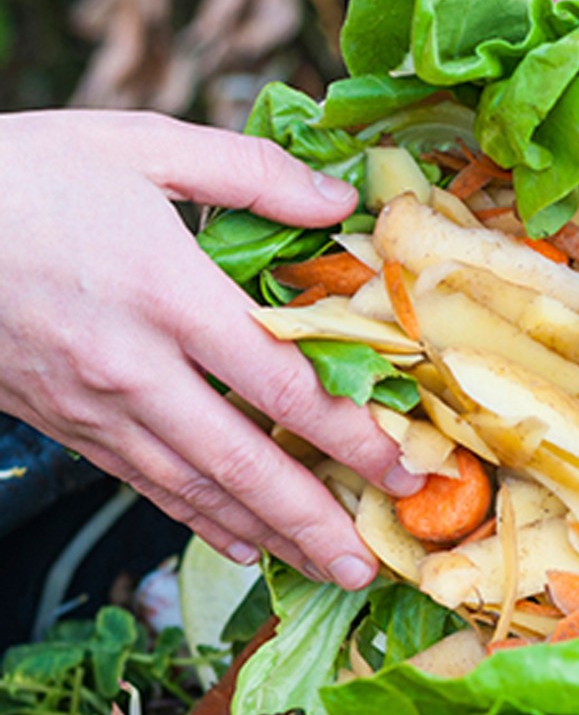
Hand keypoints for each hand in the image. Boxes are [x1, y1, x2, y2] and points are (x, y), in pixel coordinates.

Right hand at [0, 110, 422, 589]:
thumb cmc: (25, 174)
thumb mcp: (143, 146)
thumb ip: (252, 173)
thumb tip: (340, 202)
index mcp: (170, 294)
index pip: (283, 384)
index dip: (351, 436)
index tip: (405, 466)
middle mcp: (136, 367)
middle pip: (244, 460)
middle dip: (315, 517)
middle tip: (369, 561)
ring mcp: (95, 404)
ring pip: (195, 488)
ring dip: (267, 534)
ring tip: (323, 567)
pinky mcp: (63, 422)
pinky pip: (144, 482)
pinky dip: (198, 518)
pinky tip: (239, 543)